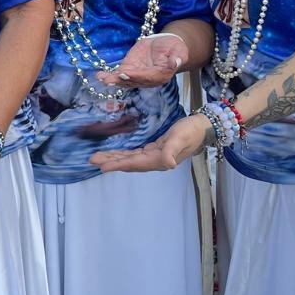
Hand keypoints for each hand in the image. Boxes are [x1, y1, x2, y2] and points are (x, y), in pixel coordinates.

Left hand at [90, 112, 210, 172]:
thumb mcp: (181, 137)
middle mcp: (155, 161)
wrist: (202, 128)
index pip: (134, 163)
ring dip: (114, 158)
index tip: (102, 166)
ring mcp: (154, 156)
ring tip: (97, 157)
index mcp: (159, 160)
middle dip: (110, 161)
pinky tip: (115, 154)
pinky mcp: (154, 150)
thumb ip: (173, 150)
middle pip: (128, 163)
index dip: (118, 164)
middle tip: (92, 160)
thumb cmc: (191, 130)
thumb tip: (169, 165)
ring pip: (129, 159)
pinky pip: (134, 154)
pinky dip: (123, 154)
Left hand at [95, 33, 188, 88]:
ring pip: (125, 80)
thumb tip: (176, 63)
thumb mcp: (178, 50)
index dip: (137, 76)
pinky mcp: (129, 70)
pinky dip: (109, 76)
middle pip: (134, 81)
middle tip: (111, 78)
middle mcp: (147, 79)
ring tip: (103, 79)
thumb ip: (177, 57)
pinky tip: (100, 76)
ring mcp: (137, 76)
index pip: (148, 77)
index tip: (126, 73)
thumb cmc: (174, 48)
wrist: (166, 45)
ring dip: (113, 80)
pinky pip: (118, 75)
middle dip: (122, 80)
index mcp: (161, 75)